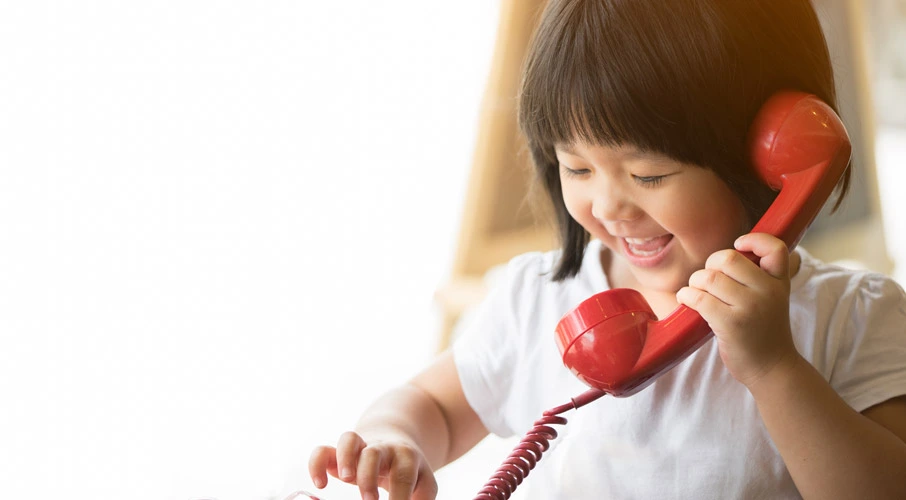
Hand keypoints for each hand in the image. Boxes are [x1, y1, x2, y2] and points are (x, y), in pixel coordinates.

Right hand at [309, 431, 437, 499]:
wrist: (394, 442)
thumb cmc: (410, 471)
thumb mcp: (423, 483)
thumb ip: (420, 498)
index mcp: (406, 457)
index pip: (403, 475)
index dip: (399, 496)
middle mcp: (382, 448)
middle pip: (374, 453)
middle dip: (369, 476)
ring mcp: (359, 448)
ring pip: (349, 440)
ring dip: (345, 458)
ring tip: (346, 479)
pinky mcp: (339, 453)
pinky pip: (323, 450)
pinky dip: (317, 463)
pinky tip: (320, 484)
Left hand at [676, 232, 799, 386]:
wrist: (771, 369)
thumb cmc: (762, 330)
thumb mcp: (771, 298)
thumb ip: (755, 277)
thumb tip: (719, 258)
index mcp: (779, 281)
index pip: (774, 247)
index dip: (754, 240)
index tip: (739, 246)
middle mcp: (768, 291)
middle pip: (727, 258)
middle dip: (709, 266)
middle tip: (707, 281)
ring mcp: (750, 307)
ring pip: (708, 277)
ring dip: (694, 283)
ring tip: (696, 293)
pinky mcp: (731, 324)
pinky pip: (699, 297)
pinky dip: (686, 295)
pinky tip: (687, 300)